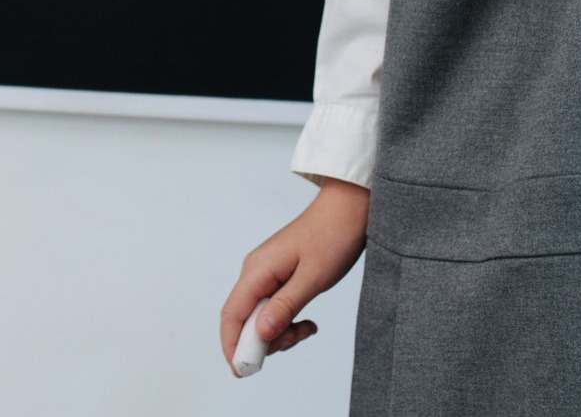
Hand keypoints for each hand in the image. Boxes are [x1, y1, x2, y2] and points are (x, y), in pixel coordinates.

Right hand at [219, 177, 369, 374]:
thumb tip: (259, 334)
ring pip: (260, 316)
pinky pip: (273, 307)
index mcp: (257, 270)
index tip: (243, 371)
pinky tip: (308, 322)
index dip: (232, 346)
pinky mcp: (278, 275)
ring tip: (308, 329)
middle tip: (297, 339)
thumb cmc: (333, 237)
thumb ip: (284, 307)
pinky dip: (287, 321)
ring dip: (279, 332)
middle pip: (244, 319)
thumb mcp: (312, 278)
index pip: (231, 315)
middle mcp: (255, 271)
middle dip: (264, 340)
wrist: (349, 209)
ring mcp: (266, 273)